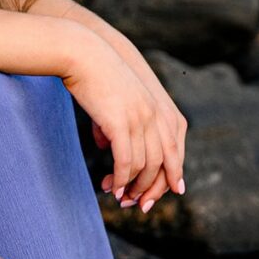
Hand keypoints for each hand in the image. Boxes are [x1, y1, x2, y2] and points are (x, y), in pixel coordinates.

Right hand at [60, 30, 186, 213]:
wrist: (84, 54)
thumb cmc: (96, 75)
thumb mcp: (114, 100)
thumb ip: (115, 123)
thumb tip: (106, 145)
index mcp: (160, 109)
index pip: (175, 150)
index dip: (174, 173)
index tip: (173, 192)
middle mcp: (155, 116)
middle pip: (164, 164)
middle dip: (153, 188)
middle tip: (139, 204)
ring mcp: (140, 120)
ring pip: (144, 167)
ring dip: (131, 187)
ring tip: (118, 196)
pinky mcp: (121, 124)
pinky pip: (126, 162)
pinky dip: (120, 179)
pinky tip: (111, 187)